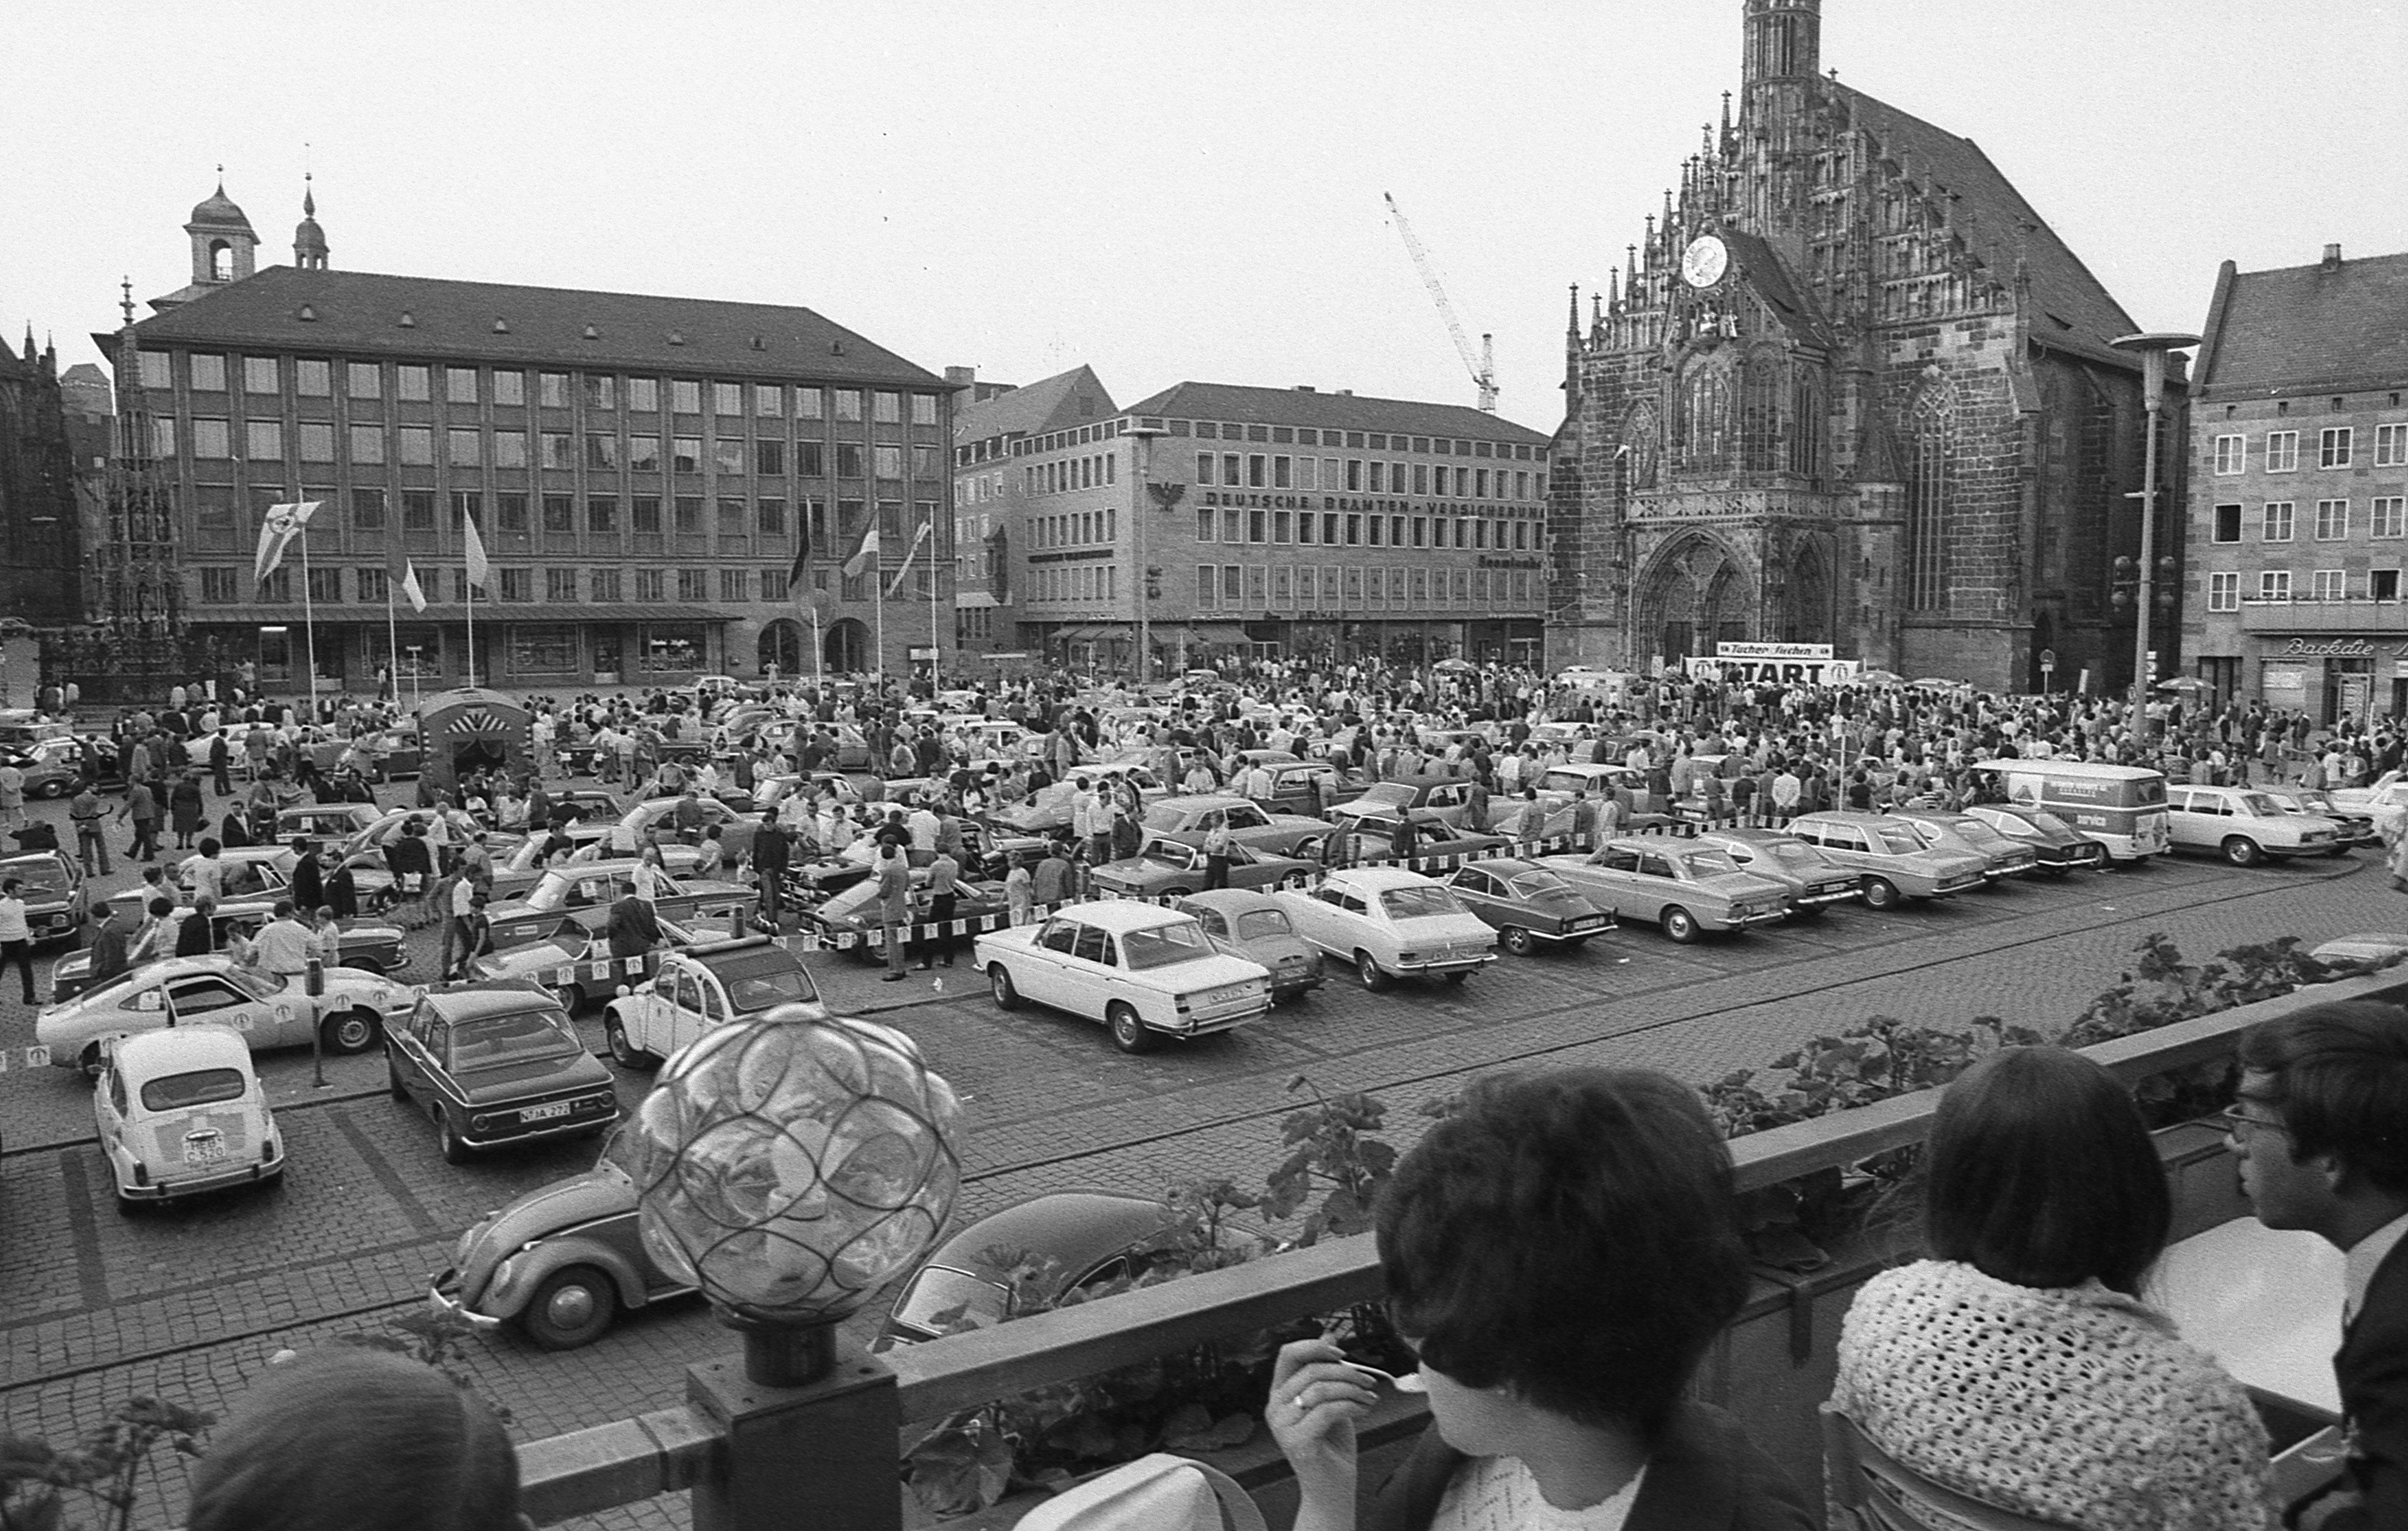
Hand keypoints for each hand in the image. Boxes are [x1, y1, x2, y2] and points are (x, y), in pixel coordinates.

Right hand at [1267, 1337, 1376, 1519]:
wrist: (1332, 1489)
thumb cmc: (1331, 1446)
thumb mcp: (1330, 1400)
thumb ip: (1326, 1373)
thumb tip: (1328, 1336)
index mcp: (1279, 1393)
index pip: (1288, 1354)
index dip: (1315, 1346)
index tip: (1342, 1352)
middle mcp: (1275, 1408)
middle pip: (1310, 1370)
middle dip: (1346, 1372)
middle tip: (1368, 1381)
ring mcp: (1283, 1426)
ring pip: (1320, 1389)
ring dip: (1352, 1390)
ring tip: (1369, 1398)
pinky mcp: (1297, 1441)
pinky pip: (1327, 1411)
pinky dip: (1352, 1406)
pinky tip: (1365, 1410)